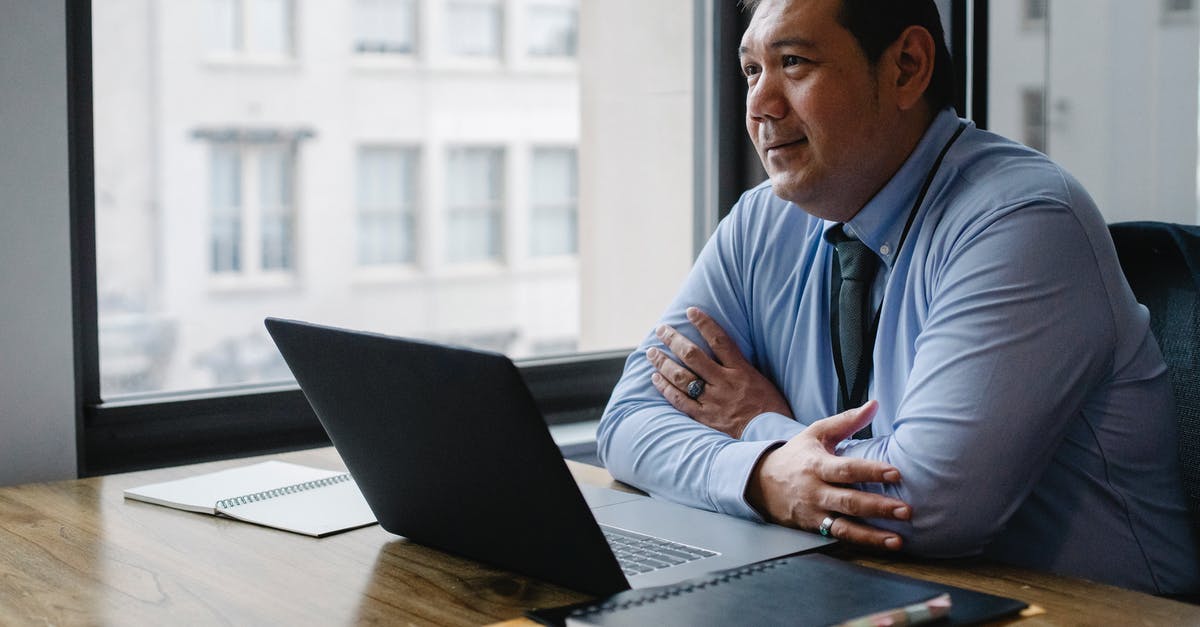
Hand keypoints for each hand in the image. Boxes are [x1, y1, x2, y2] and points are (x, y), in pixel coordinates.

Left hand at [646, 307, 792, 437]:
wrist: (771, 438)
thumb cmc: (770, 410)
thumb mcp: (762, 381)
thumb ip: (742, 367)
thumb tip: (725, 351)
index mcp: (742, 371)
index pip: (720, 340)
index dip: (704, 323)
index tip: (690, 311)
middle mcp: (724, 383)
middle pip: (693, 355)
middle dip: (674, 340)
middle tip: (661, 329)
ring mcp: (713, 401)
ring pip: (682, 377)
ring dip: (664, 362)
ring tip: (652, 352)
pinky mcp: (705, 418)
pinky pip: (680, 401)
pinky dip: (666, 388)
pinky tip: (656, 378)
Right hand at [747, 401, 910, 549]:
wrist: (760, 483)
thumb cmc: (796, 455)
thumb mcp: (816, 433)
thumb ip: (847, 421)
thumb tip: (874, 404)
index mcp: (817, 465)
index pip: (846, 469)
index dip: (871, 471)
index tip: (896, 473)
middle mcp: (815, 491)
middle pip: (849, 501)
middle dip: (878, 507)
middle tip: (906, 510)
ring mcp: (813, 512)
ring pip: (844, 526)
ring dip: (872, 535)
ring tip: (897, 540)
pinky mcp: (813, 528)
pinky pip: (838, 536)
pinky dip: (861, 542)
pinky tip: (883, 544)